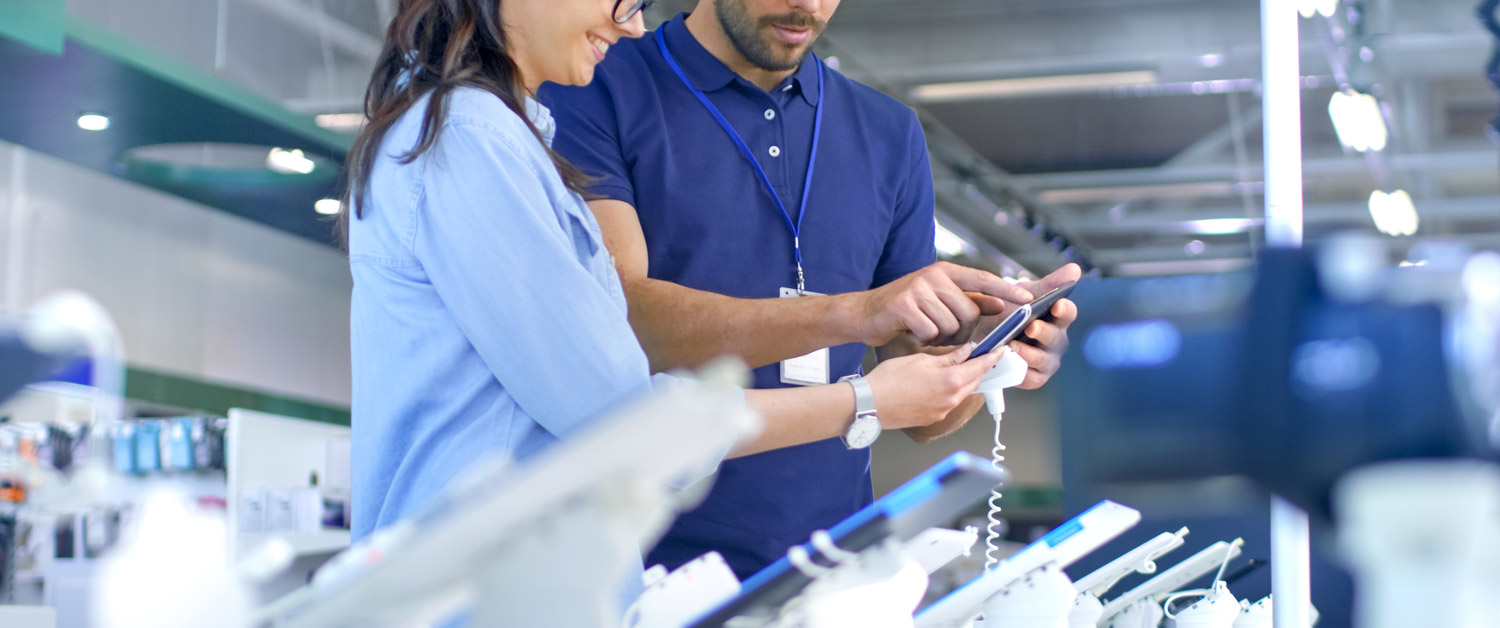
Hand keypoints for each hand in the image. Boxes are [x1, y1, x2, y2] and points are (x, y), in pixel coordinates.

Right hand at [848, 262, 1034, 347]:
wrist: (864, 314)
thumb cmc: (905, 310)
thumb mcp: (938, 301)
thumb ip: (968, 301)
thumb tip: (998, 304)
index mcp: (946, 272)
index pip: (983, 279)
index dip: (1006, 290)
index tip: (1027, 299)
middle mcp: (934, 276)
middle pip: (969, 313)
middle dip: (961, 331)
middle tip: (942, 332)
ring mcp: (918, 288)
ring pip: (951, 325)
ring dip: (941, 337)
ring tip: (925, 330)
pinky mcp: (904, 305)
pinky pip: (930, 332)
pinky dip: (924, 339)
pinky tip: (913, 333)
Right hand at [863, 343, 1003, 430]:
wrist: (870, 405)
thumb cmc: (890, 380)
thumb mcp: (921, 360)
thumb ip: (948, 358)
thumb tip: (967, 352)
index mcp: (951, 381)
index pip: (981, 367)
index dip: (992, 357)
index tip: (1000, 350)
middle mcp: (952, 399)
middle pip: (975, 381)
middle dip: (980, 368)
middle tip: (982, 356)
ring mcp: (943, 411)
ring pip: (963, 392)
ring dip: (965, 379)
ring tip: (959, 367)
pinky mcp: (933, 417)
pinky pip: (950, 401)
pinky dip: (952, 390)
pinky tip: (940, 382)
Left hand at [1007, 263, 1081, 388]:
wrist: (985, 334)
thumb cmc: (1012, 313)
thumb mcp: (1026, 295)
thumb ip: (1049, 284)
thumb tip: (1075, 269)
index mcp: (1057, 319)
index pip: (1067, 313)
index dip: (1064, 309)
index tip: (1057, 303)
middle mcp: (1056, 340)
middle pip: (1055, 338)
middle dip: (1044, 332)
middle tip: (1031, 327)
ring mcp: (1047, 360)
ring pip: (1043, 360)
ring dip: (1029, 353)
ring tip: (1013, 345)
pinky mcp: (1035, 377)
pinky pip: (1031, 378)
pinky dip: (1021, 371)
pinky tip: (1010, 363)